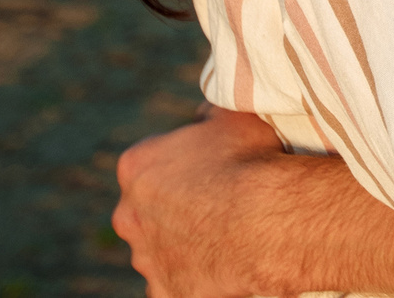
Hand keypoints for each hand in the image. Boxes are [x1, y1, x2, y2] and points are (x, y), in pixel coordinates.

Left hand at [113, 107, 286, 297]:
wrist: (265, 221)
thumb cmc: (250, 163)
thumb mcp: (233, 115)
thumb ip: (208, 113)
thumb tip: (201, 115)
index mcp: (136, 165)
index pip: (152, 160)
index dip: (184, 162)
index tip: (212, 165)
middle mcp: (128, 214)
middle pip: (148, 208)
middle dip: (174, 206)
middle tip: (218, 202)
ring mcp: (144, 257)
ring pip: (159, 248)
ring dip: (184, 241)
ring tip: (227, 234)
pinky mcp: (164, 290)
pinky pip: (173, 283)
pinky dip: (191, 276)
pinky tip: (220, 263)